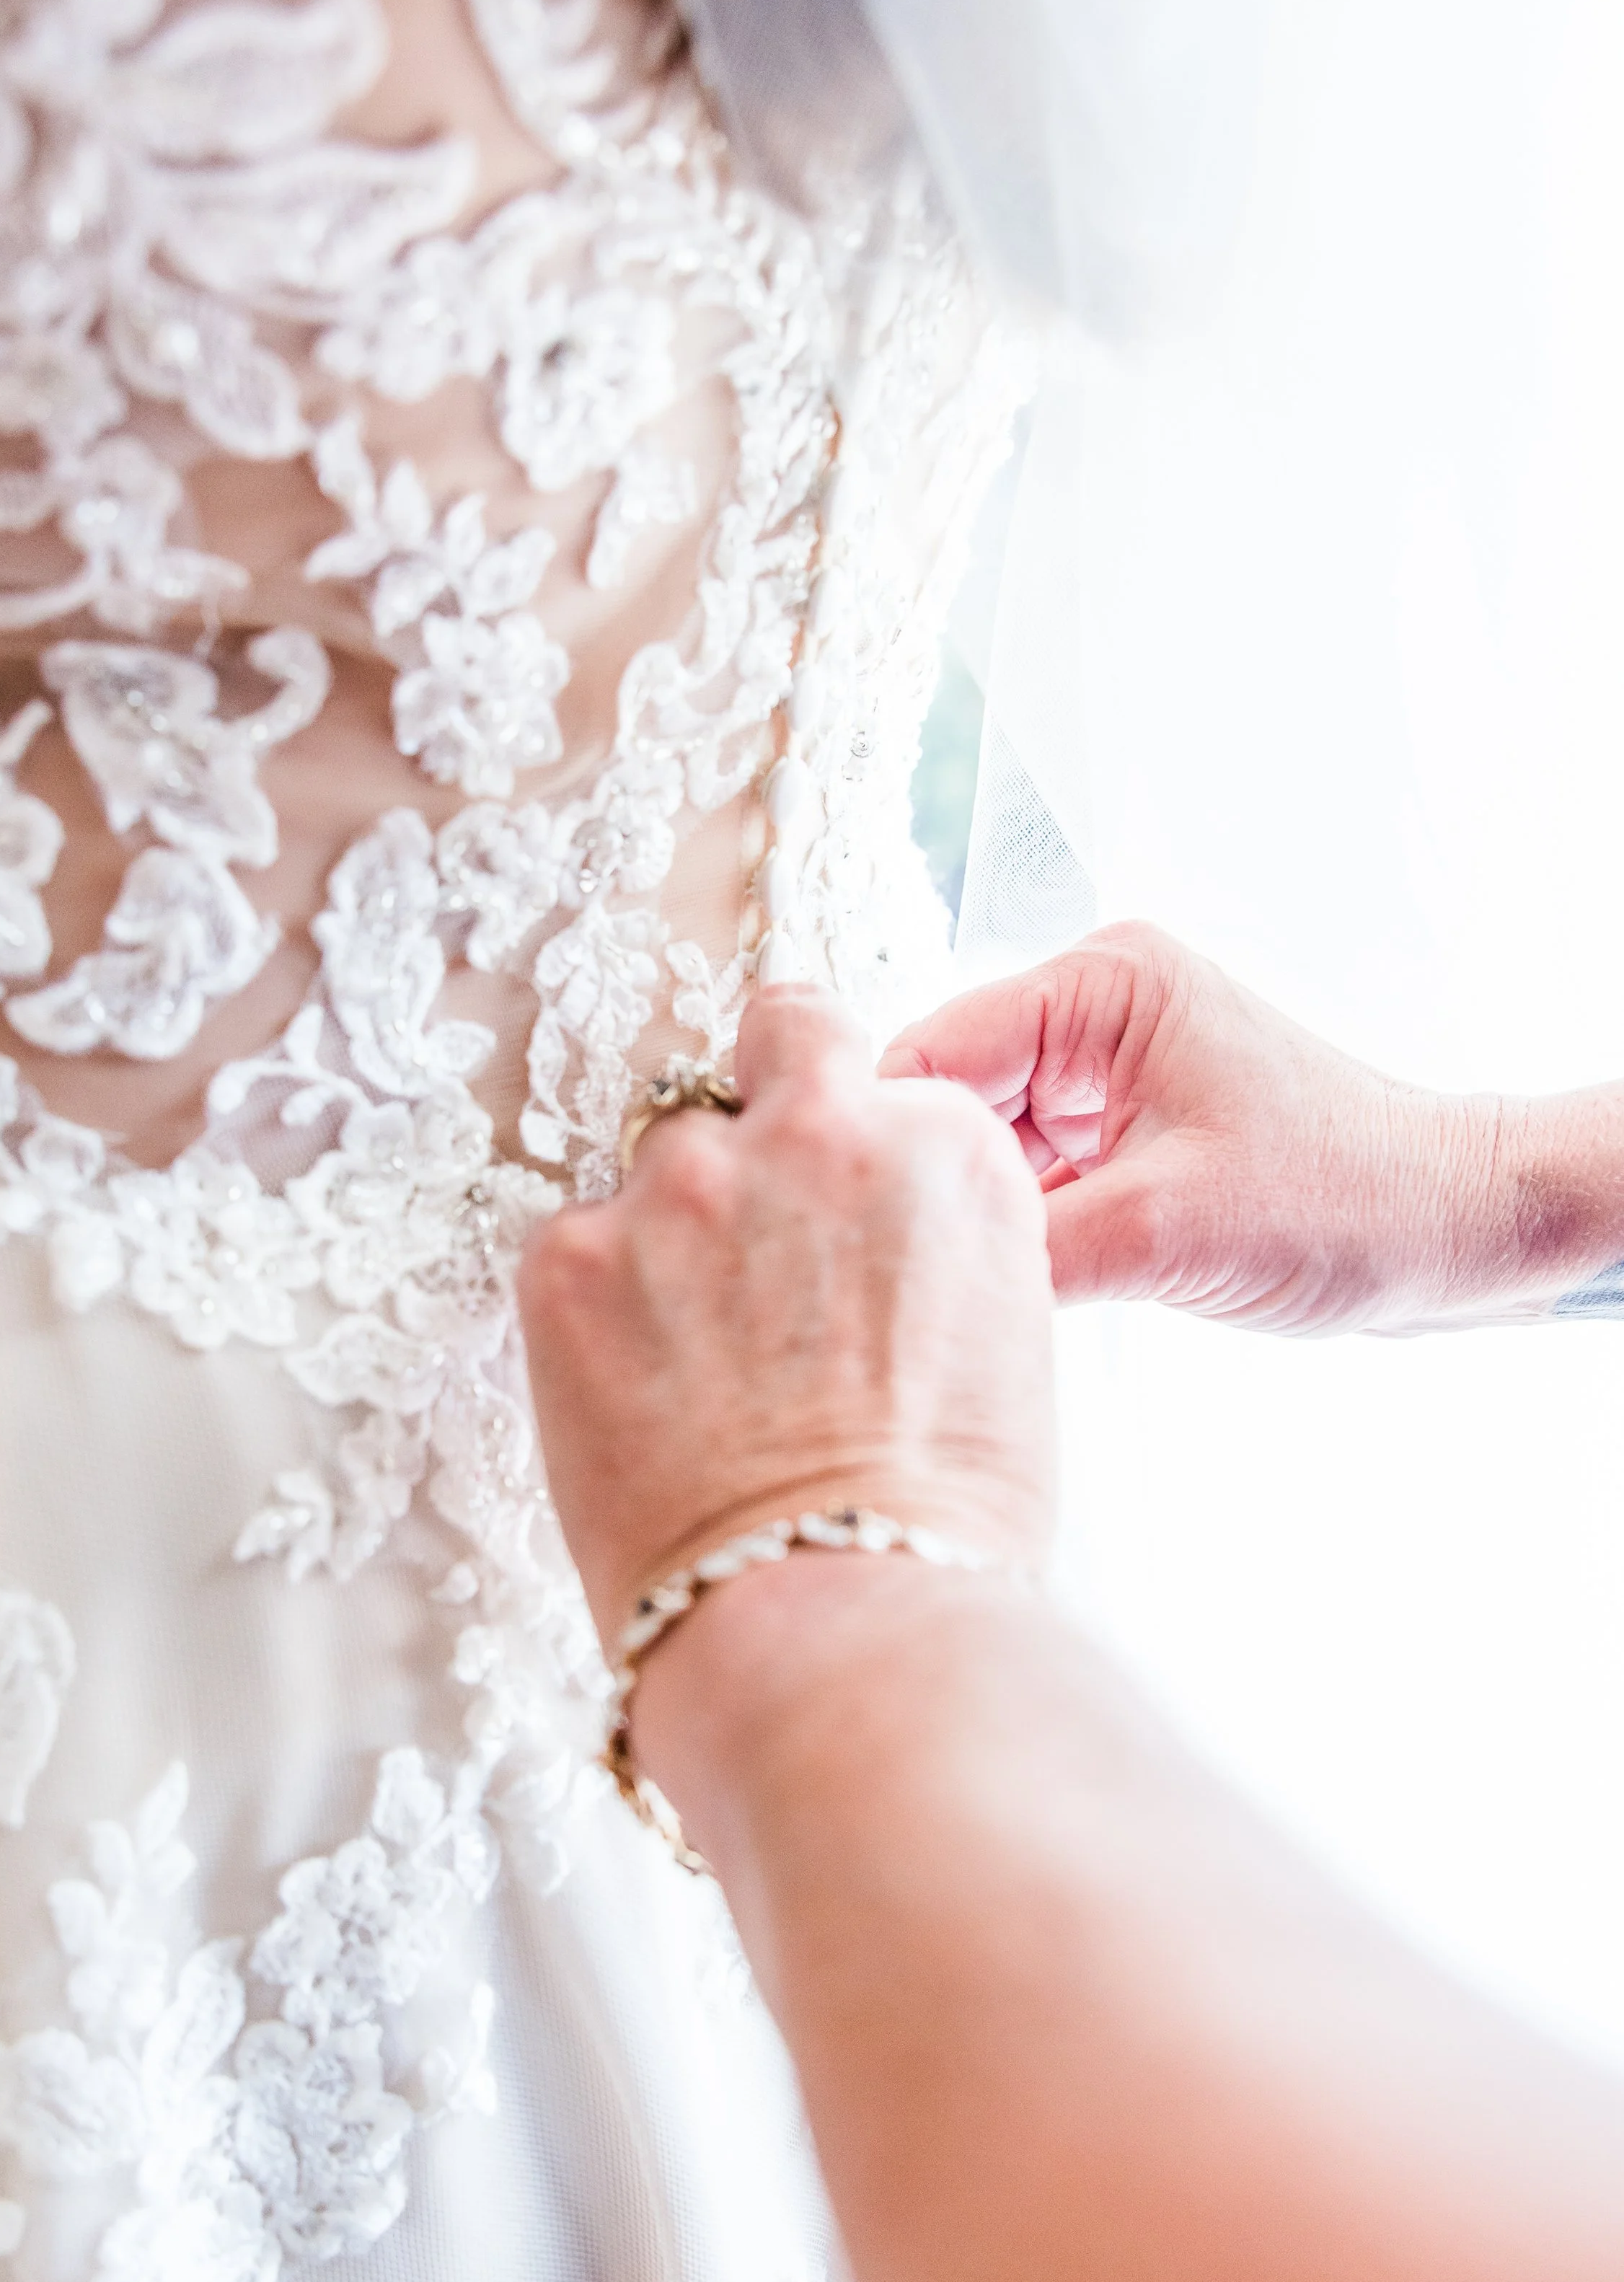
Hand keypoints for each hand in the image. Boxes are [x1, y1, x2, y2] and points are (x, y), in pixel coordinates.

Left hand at [517, 986, 1054, 1652]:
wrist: (838, 1617)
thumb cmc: (940, 1521)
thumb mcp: (996, 1336)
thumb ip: (921, 1230)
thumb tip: (861, 1230)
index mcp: (941, 1146)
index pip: (869, 1074)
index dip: (849, 1148)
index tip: (834, 1219)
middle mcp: (818, 1131)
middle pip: (771, 1043)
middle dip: (763, 1106)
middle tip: (751, 1222)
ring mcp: (685, 1183)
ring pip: (663, 1152)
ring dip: (674, 1224)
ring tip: (694, 1360)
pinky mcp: (572, 1254)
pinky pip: (573, 1242)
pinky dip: (595, 1308)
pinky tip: (636, 1401)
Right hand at [882, 922, 1513, 1333]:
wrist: (1458, 1233)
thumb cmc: (1342, 1202)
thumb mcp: (1160, 1232)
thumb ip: (1018, 1250)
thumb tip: (898, 1279)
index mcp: (1099, 986)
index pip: (933, 1049)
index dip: (874, 1136)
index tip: (823, 1222)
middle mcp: (1091, 1015)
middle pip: (946, 1102)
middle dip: (921, 1188)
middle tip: (869, 1279)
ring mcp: (1104, 1078)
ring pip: (978, 1154)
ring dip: (963, 1223)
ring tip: (927, 1296)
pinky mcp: (1120, 1137)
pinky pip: (1025, 1186)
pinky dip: (1010, 1240)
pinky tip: (982, 1295)